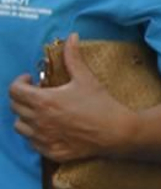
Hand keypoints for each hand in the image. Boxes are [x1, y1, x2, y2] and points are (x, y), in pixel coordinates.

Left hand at [8, 34, 136, 160]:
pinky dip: (35, 134)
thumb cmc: (101, 104)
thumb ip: (72, 57)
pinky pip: (32, 143)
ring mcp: (44, 138)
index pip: (14, 90)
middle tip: (37, 94)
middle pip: (15, 107)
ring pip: (20, 126)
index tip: (31, 79)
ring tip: (40, 111)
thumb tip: (71, 37)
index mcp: (44, 101)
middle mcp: (39, 121)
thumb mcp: (85, 78)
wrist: (117, 132)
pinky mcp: (51, 151)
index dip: (20, 82)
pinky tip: (49, 128)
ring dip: (26, 116)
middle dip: (22, 97)